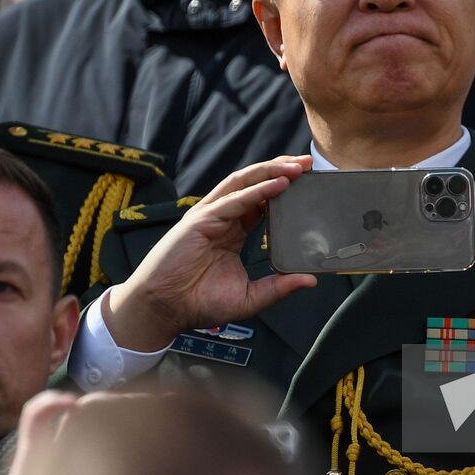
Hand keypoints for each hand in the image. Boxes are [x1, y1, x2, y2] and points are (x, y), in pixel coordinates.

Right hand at [100, 156, 317, 351]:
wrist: (165, 309)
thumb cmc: (199, 303)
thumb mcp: (249, 297)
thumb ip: (278, 288)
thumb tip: (310, 281)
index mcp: (233, 231)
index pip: (262, 201)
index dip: (283, 188)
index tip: (308, 182)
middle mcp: (222, 218)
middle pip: (254, 183)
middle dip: (281, 170)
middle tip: (308, 164)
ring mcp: (210, 216)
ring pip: (243, 183)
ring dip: (270, 171)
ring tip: (296, 166)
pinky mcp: (201, 220)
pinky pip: (234, 201)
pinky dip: (257, 191)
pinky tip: (278, 185)